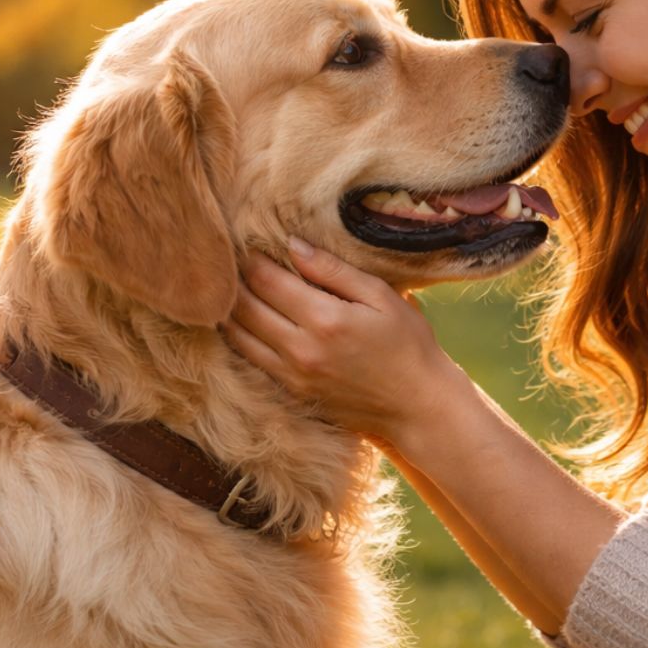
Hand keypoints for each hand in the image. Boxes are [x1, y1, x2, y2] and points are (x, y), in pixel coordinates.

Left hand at [224, 237, 458, 443]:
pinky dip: (240, 337)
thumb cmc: (408, 344)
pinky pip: (250, 360)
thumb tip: (292, 244)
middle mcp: (301, 349)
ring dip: (230, 309)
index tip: (248, 242)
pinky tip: (243, 321)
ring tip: (232, 287)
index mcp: (325, 319)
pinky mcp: (292, 393)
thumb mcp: (381, 296)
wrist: (417, 405)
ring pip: (239, 335)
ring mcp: (293, 375)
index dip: (251, 257)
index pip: (266, 280)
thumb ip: (334, 270)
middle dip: (234, 280)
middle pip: (244, 306)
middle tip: (233, 260)